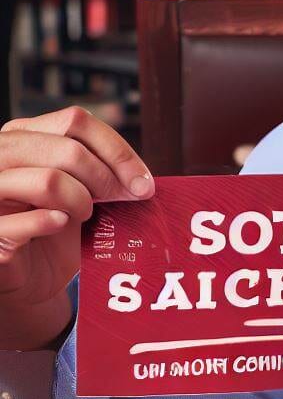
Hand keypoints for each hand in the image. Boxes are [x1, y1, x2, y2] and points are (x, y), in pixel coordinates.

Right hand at [0, 107, 153, 346]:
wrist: (28, 277)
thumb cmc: (54, 230)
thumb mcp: (79, 192)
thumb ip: (99, 173)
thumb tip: (141, 179)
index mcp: (22, 136)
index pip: (75, 121)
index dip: (117, 151)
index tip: (143, 182)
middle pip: (67, 148)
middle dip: (107, 178)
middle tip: (123, 201)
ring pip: (48, 180)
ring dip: (80, 200)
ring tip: (84, 215)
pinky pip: (22, 223)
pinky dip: (50, 224)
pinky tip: (59, 224)